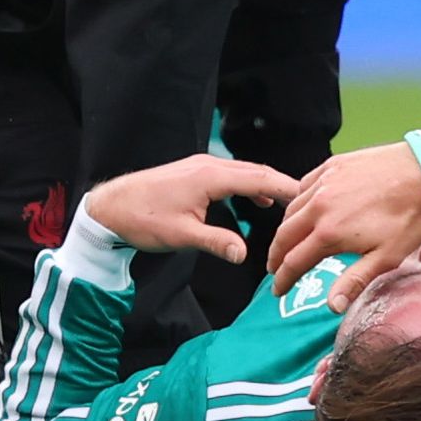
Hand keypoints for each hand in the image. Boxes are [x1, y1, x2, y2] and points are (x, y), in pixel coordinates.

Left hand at [82, 156, 301, 263]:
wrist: (111, 207)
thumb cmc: (144, 220)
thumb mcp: (182, 236)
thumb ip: (217, 242)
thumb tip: (245, 255)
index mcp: (210, 177)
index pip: (259, 179)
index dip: (285, 188)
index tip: (308, 196)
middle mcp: (209, 165)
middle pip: (255, 171)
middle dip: (282, 184)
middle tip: (309, 200)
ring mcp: (201, 166)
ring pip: (244, 171)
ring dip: (266, 184)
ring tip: (289, 201)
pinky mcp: (194, 171)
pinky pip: (231, 174)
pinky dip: (249, 184)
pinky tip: (256, 199)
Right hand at [268, 143, 420, 306]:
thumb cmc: (408, 216)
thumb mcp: (387, 256)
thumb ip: (355, 281)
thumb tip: (331, 306)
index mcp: (329, 232)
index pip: (294, 261)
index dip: (283, 279)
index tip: (278, 291)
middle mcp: (319, 206)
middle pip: (284, 235)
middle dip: (275, 256)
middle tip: (274, 269)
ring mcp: (324, 182)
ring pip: (291, 209)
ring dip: (284, 230)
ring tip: (285, 243)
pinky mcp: (332, 166)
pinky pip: (304, 185)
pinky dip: (297, 202)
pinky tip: (302, 209)